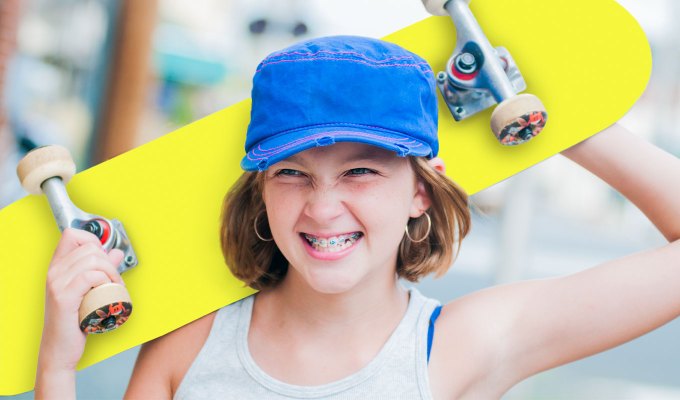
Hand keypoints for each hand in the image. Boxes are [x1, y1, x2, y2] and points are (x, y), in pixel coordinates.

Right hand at [37, 228, 123, 373]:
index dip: (93, 241)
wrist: (60, 350)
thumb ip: (102, 270)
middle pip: (89, 247)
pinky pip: (90, 277)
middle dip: (110, 261)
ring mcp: (57, 284)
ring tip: (115, 287)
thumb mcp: (88, 290)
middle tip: (115, 279)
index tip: (105, 258)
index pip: (72, 234)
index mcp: (57, 267)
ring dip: (111, 272)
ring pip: (92, 260)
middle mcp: (54, 271)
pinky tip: (108, 291)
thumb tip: (117, 252)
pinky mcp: (63, 297)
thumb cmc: (75, 320)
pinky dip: (105, 281)